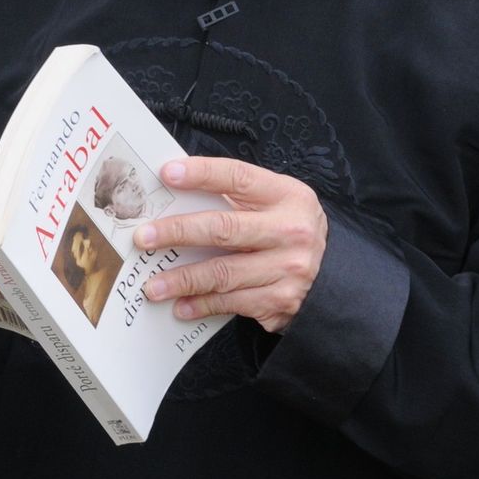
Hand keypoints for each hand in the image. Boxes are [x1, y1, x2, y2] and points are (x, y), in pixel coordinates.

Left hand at [135, 157, 326, 333]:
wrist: (334, 277)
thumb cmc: (291, 232)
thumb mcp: (278, 204)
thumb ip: (238, 197)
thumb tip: (178, 193)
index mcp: (288, 196)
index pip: (239, 178)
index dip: (202, 174)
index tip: (167, 173)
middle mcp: (291, 231)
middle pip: (224, 229)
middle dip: (178, 232)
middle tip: (145, 237)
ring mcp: (287, 269)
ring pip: (223, 273)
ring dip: (182, 279)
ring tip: (152, 285)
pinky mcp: (279, 301)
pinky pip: (231, 303)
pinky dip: (201, 305)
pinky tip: (180, 305)